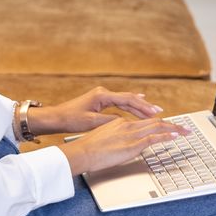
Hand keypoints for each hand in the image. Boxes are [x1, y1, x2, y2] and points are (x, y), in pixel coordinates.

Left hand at [29, 88, 163, 135]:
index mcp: (102, 95)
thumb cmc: (71, 119)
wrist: (56, 117)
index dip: (143, 106)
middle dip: (144, 106)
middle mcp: (103, 93)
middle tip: (159, 112)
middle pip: (129, 98)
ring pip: (125, 101)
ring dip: (138, 107)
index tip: (155, 112)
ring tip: (153, 112)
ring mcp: (102, 96)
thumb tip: (125, 121)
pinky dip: (130, 107)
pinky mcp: (100, 101)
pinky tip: (138, 108)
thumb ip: (109, 121)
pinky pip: (119, 103)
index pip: (128, 100)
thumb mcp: (91, 122)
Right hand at [59, 117, 187, 175]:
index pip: (144, 122)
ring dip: (174, 129)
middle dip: (173, 124)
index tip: (168, 126)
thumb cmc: (88, 148)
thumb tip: (122, 145)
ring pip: (157, 127)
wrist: (82, 152)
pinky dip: (166, 136)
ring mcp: (131, 134)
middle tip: (185, 128)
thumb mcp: (103, 138)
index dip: (159, 124)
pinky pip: (153, 138)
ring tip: (186, 131)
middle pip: (155, 122)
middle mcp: (128, 125)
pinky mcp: (132, 144)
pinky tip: (175, 136)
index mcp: (120, 123)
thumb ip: (115, 138)